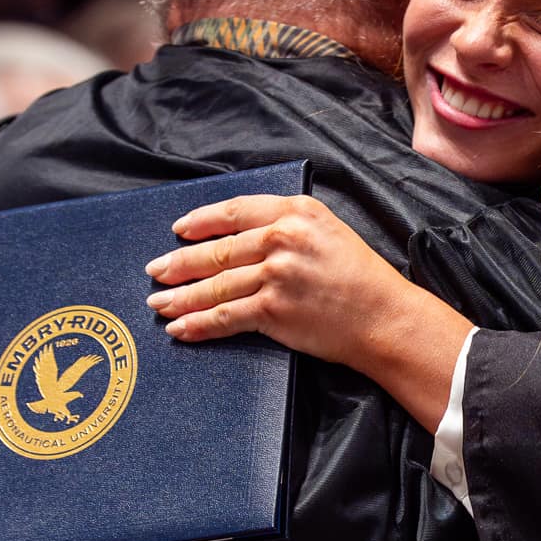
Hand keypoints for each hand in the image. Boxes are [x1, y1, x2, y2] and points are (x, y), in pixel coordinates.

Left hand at [144, 194, 471, 429]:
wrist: (384, 316)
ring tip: (158, 303)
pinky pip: (226, 316)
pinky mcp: (275, 310)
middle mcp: (284, 238)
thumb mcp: (328, 231)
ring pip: (215, 285)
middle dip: (180, 262)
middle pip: (218, 250)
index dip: (203, 220)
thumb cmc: (361, 277)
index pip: (236, 210)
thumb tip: (242, 238)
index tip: (180, 228)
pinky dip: (199, 324)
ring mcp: (277, 274)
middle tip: (156, 269)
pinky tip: (180, 329)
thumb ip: (289, 225)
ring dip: (181, 297)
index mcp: (297, 212)